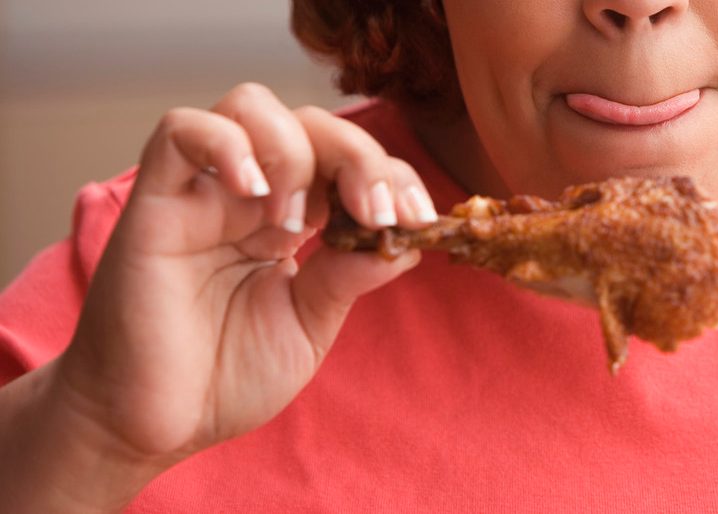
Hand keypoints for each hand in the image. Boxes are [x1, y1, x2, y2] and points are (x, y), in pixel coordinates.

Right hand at [54, 83, 436, 464]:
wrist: (153, 427)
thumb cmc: (224, 378)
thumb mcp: (309, 327)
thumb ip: (349, 276)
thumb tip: (404, 241)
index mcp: (293, 221)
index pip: (350, 163)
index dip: (393, 175)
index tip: (420, 218)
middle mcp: (251, 197)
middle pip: (312, 124)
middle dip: (360, 157)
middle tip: (378, 212)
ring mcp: (203, 195)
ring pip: (251, 107)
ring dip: (296, 150)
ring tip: (297, 222)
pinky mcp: (154, 204)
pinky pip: (180, 130)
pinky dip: (227, 145)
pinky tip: (254, 196)